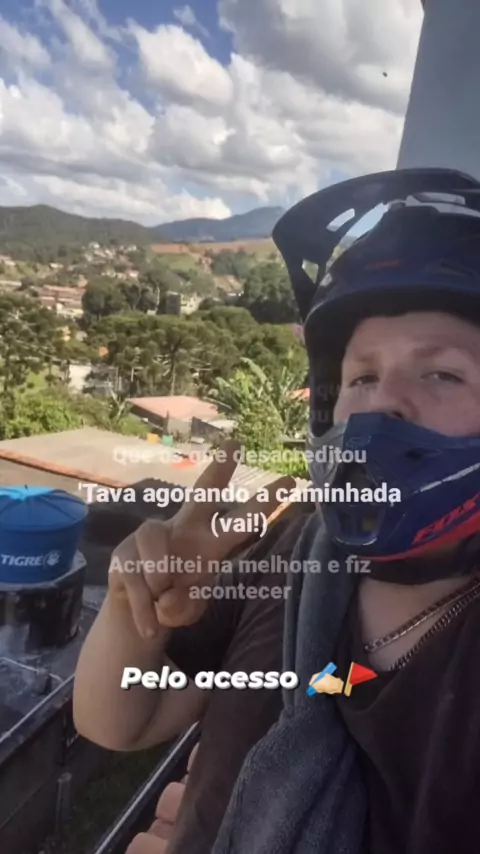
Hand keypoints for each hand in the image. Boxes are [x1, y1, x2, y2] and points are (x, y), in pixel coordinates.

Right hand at [108, 440, 293, 637]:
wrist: (135, 611)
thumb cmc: (173, 601)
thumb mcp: (185, 612)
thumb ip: (183, 608)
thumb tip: (165, 597)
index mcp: (210, 542)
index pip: (240, 521)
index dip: (264, 504)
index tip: (290, 480)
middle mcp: (183, 528)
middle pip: (202, 494)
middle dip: (218, 470)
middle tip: (235, 446)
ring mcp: (149, 535)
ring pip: (158, 559)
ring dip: (160, 587)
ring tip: (161, 599)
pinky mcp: (123, 552)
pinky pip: (138, 586)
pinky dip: (145, 613)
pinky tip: (149, 625)